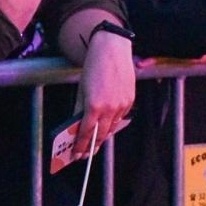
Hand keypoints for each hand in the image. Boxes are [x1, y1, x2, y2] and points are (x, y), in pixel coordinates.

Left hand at [73, 31, 134, 157]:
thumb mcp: (81, 89)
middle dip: (92, 146)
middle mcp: (110, 109)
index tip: (76, 155)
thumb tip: (76, 126)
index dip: (80, 146)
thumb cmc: (93, 67)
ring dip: (103, 136)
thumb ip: (79, 109)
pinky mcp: (130, 101)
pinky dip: (112, 123)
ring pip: (112, 128)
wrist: (112, 50)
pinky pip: (120, 118)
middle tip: (84, 154)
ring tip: (94, 144)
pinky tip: (106, 126)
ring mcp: (122, 106)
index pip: (86, 133)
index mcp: (94, 106)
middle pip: (101, 135)